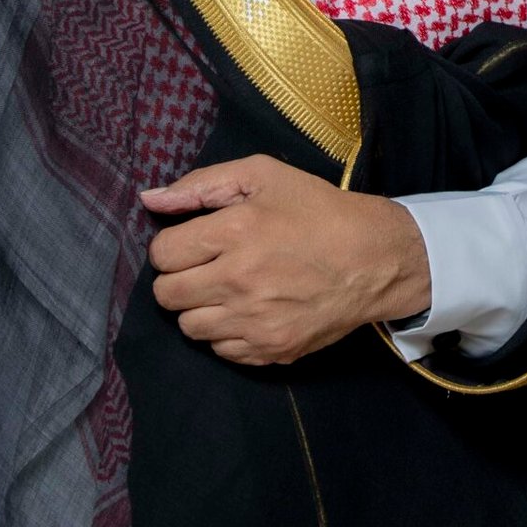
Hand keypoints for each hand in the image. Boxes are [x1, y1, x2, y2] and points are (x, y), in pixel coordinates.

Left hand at [142, 155, 430, 366]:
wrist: (375, 259)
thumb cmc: (318, 211)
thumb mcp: (264, 176)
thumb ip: (201, 184)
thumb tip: (150, 200)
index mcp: (234, 233)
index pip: (162, 254)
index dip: (174, 246)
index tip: (197, 242)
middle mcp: (238, 282)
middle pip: (166, 295)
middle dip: (179, 278)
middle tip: (207, 267)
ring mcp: (254, 321)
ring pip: (189, 327)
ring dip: (201, 308)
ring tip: (228, 290)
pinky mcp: (271, 349)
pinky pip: (221, 351)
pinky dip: (228, 333)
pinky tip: (250, 311)